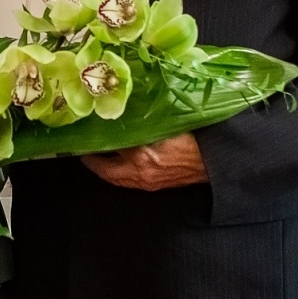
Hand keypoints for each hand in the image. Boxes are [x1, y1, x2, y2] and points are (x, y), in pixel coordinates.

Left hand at [81, 132, 208, 190]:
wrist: (214, 160)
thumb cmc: (193, 139)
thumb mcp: (164, 124)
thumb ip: (142, 121)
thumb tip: (125, 112)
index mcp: (141, 156)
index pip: (109, 149)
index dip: (94, 144)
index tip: (83, 136)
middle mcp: (140, 171)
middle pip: (106, 171)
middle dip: (93, 162)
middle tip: (84, 150)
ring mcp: (147, 182)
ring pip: (117, 178)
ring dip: (105, 169)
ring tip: (97, 157)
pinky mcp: (154, 186)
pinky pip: (129, 182)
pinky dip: (119, 173)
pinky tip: (119, 164)